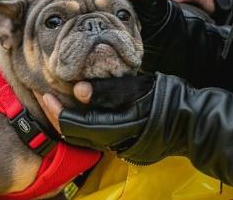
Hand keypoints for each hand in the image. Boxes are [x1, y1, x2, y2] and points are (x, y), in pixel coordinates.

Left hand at [35, 75, 155, 150]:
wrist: (187, 122)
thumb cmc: (164, 99)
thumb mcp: (137, 88)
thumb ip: (107, 91)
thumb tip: (78, 90)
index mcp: (110, 129)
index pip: (69, 124)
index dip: (54, 109)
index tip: (45, 91)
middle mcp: (109, 142)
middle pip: (71, 134)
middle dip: (54, 115)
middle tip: (46, 95)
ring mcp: (115, 145)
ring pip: (80, 137)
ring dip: (66, 119)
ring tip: (59, 100)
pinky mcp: (121, 143)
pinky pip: (92, 136)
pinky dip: (80, 123)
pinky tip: (80, 109)